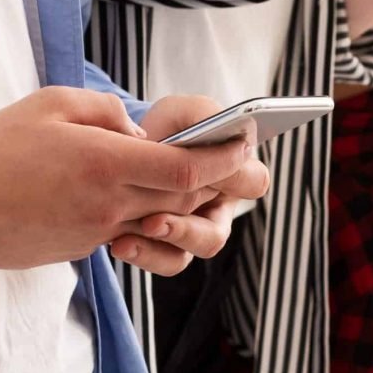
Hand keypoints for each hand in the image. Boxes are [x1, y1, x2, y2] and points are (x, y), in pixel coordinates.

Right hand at [0, 88, 267, 275]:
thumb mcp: (52, 103)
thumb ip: (107, 112)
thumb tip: (138, 131)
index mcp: (106, 164)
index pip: (184, 168)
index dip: (221, 157)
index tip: (242, 142)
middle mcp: (110, 203)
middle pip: (183, 198)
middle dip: (213, 179)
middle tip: (230, 156)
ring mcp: (98, 231)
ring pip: (161, 218)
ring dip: (180, 198)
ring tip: (184, 172)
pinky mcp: (84, 248)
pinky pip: (128, 230)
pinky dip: (142, 211)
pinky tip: (129, 190)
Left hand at [110, 95, 268, 273]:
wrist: (129, 145)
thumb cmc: (169, 125)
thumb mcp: (185, 111)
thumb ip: (206, 116)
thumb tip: (227, 140)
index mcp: (235, 172)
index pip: (253, 182)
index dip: (235, 179)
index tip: (209, 172)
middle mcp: (217, 207)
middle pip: (214, 234)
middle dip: (185, 230)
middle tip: (154, 220)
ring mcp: (191, 230)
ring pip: (186, 255)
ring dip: (160, 246)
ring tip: (133, 235)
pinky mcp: (165, 245)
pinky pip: (162, 261)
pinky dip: (142, 255)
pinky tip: (118, 244)